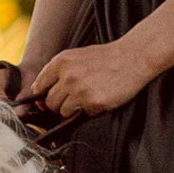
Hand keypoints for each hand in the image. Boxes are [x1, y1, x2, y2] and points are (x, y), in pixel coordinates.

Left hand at [26, 35, 154, 119]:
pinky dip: (89, 111)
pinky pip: (82, 115)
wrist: (133, 57)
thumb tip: (44, 94)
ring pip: (62, 111)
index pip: (39, 86)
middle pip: (49, 102)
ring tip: (88, 99)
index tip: (49, 100)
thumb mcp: (78, 57)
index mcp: (61, 62)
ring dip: (73, 110)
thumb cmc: (107, 58)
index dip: (44, 95)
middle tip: (73, 101)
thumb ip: (61, 72)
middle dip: (59, 105)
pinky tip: (99, 99)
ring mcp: (79, 89)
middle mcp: (67, 75)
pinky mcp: (92, 101)